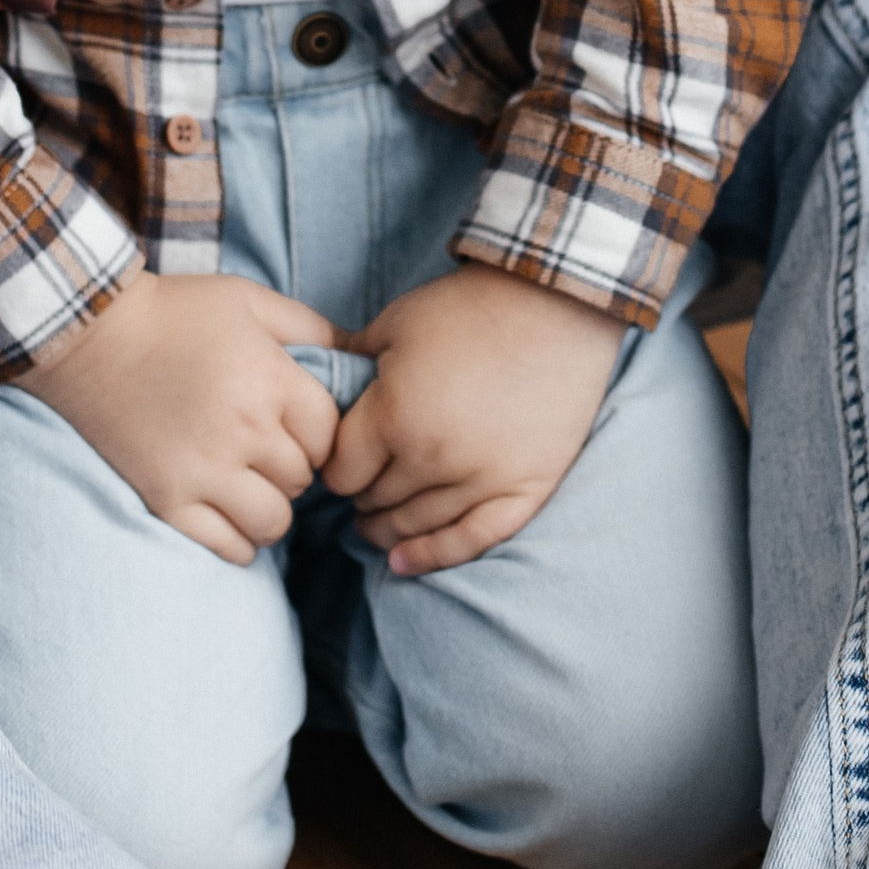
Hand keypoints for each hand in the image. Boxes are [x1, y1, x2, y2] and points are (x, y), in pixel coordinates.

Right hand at [29, 270, 340, 565]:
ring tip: (251, 483)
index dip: (319, 431)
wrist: (90, 335)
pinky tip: (227, 510)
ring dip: (271, 506)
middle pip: (303, 479)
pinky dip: (237, 538)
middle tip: (268, 447)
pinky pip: (228, 547)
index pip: (330, 436)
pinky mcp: (168, 501)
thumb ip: (311, 327)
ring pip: (274, 523)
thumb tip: (361, 357)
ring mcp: (203, 473)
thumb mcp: (249, 299)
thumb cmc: (175, 311)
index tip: (297, 421)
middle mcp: (242, 432)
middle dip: (294, 465)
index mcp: (269, 381)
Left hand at [322, 263, 620, 579]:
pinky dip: (434, 555)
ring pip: (415, 526)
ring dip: (387, 528)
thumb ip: (349, 362)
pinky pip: (473, 540)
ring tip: (374, 525)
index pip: (341, 473)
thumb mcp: (394, 325)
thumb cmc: (469, 309)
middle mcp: (433, 458)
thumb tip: (313, 380)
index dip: (333, 467)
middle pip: (375, 501)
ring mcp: (482, 479)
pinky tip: (404, 563)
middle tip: (359, 484)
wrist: (555, 305)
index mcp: (394, 416)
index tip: (338, 458)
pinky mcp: (525, 489)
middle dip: (360, 494)